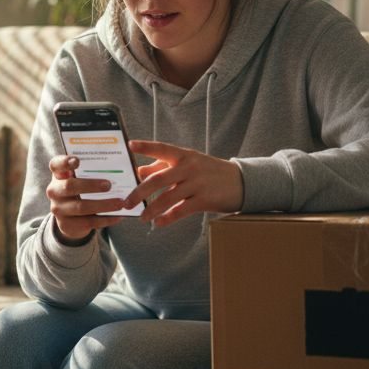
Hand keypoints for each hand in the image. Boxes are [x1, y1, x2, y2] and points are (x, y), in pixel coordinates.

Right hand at [46, 155, 125, 242]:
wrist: (70, 217)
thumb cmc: (80, 189)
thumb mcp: (80, 178)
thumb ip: (91, 170)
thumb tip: (117, 166)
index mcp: (58, 174)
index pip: (56, 164)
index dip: (65, 162)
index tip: (77, 161)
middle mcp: (54, 190)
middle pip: (69, 186)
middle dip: (90, 185)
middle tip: (108, 185)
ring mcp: (58, 208)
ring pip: (81, 207)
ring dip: (103, 205)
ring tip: (120, 203)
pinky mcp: (67, 224)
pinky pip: (89, 222)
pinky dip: (106, 219)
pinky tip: (118, 215)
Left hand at [123, 140, 242, 226]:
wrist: (241, 182)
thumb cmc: (209, 172)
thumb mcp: (189, 164)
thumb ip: (163, 166)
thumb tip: (139, 170)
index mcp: (184, 155)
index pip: (162, 148)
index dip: (146, 147)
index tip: (130, 145)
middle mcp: (189, 167)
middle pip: (159, 179)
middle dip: (139, 192)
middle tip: (126, 202)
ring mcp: (197, 184)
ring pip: (168, 197)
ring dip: (152, 209)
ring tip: (141, 217)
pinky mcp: (204, 200)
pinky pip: (181, 210)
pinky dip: (168, 218)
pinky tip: (158, 223)